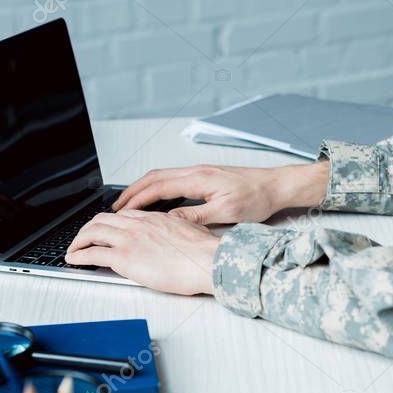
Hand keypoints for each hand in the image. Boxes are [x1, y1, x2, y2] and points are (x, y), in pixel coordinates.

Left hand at [65, 210, 219, 294]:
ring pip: (92, 233)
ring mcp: (129, 239)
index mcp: (153, 219)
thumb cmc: (205, 253)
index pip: (122, 216)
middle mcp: (138, 225)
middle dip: (87, 230)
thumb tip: (174, 237)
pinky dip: (79, 255)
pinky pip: (93, 254)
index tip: (103, 229)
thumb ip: (176, 231)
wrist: (208, 261)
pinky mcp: (125, 257)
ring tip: (72, 250)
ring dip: (78, 241)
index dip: (108, 222)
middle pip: (102, 220)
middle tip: (82, 239)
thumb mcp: (190, 232)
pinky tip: (74, 260)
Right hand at [111, 162, 329, 224]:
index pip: (158, 187)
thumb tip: (169, 221)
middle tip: (116, 207)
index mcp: (198, 179)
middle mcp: (196, 172)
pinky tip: (156, 199)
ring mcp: (200, 173)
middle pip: (154, 178)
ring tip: (130, 203)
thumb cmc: (258, 198)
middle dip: (132, 192)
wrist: (277, 186)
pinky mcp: (206, 177)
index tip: (121, 210)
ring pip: (163, 177)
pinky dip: (158, 188)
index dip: (137, 199)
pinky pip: (174, 180)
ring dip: (144, 189)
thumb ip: (195, 216)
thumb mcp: (226, 213)